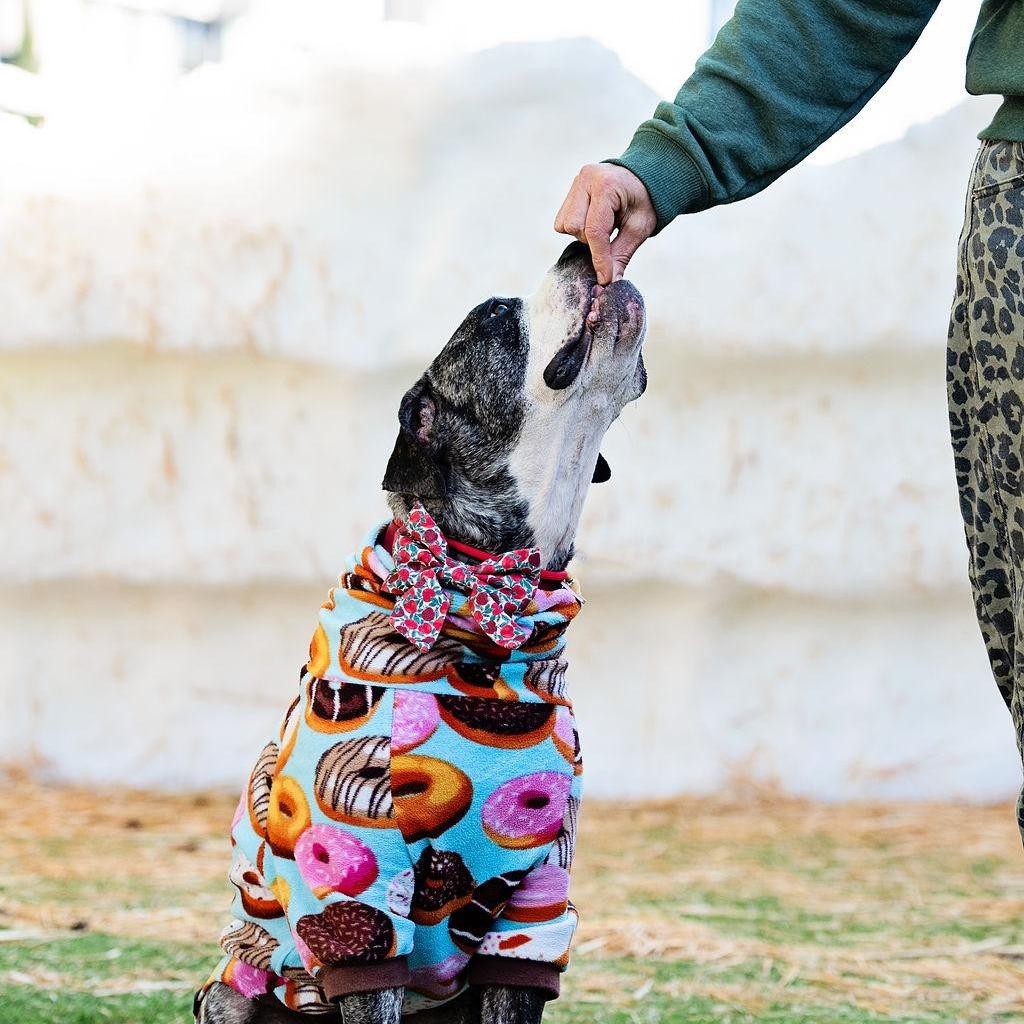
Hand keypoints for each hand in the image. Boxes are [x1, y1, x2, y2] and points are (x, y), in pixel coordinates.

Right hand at [554, 164, 656, 284]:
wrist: (644, 178)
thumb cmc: (645, 201)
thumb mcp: (639, 228)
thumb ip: (621, 255)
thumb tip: (609, 283)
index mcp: (606, 185)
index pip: (595, 230)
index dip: (599, 258)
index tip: (604, 279)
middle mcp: (586, 179)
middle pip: (575, 227)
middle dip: (591, 241)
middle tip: (610, 237)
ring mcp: (576, 183)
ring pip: (565, 225)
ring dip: (582, 235)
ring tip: (602, 227)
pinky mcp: (571, 189)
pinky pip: (562, 221)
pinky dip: (576, 228)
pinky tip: (592, 222)